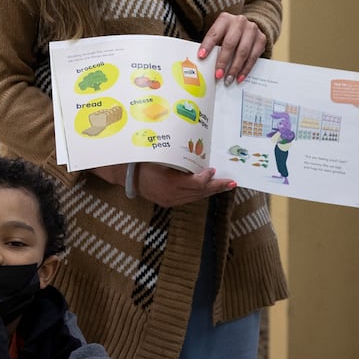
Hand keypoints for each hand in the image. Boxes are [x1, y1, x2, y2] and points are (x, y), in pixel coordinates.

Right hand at [96, 162, 234, 207]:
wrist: (127, 175)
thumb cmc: (144, 161)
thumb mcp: (162, 156)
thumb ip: (180, 159)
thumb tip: (199, 155)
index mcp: (170, 183)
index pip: (195, 184)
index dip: (206, 178)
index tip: (212, 169)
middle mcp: (171, 195)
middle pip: (199, 193)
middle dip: (217, 187)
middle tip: (232, 183)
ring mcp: (170, 201)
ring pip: (195, 198)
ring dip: (210, 191)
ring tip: (225, 186)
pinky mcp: (168, 203)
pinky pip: (188, 199)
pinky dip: (199, 193)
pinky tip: (207, 188)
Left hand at [199, 13, 265, 83]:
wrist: (248, 27)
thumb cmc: (229, 33)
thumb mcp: (220, 34)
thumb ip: (213, 45)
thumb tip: (203, 62)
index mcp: (225, 19)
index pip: (214, 33)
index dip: (207, 45)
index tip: (201, 57)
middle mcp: (239, 22)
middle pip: (230, 43)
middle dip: (223, 61)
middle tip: (218, 75)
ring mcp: (252, 30)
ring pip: (243, 52)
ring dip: (235, 68)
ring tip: (228, 79)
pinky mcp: (261, 39)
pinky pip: (253, 57)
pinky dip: (246, 69)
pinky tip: (239, 77)